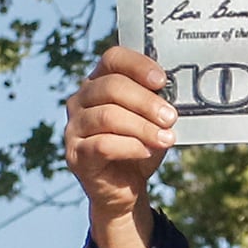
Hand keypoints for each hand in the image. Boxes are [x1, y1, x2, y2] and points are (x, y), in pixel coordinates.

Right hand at [67, 46, 176, 247]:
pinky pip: (102, 144)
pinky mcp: (75, 154)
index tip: (162, 80)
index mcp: (99, 82)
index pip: (113, 58)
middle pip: (111, 87)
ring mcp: (73, 126)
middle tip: (170, 117)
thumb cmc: (139, 147)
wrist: (125, 188)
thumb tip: (173, 96)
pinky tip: (147, 150)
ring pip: (108, 116)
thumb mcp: (153, 122)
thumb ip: (158, 105)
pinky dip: (130, 146)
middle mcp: (80, 100)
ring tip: (166, 138)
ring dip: (142, 127)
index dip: (137, 65)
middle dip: (146, 102)